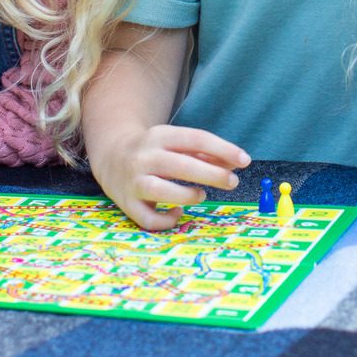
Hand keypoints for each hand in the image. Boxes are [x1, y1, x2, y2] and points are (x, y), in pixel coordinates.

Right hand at [89, 123, 249, 231]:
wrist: (111, 155)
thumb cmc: (155, 150)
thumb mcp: (176, 144)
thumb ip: (205, 153)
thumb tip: (236, 163)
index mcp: (160, 136)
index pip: (195, 139)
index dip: (223, 149)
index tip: (244, 160)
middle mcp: (144, 157)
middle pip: (181, 165)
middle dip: (212, 174)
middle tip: (232, 182)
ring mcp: (133, 181)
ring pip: (160, 190)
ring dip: (187, 195)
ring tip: (201, 195)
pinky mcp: (126, 203)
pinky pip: (147, 218)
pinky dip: (166, 220)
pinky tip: (178, 213)